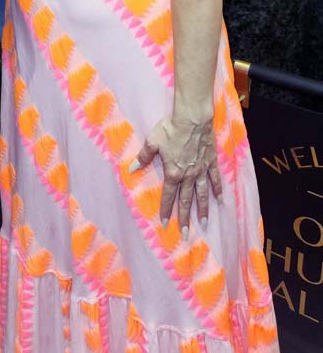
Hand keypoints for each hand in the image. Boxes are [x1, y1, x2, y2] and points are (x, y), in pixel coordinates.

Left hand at [130, 115, 221, 236]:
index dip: (166, 210)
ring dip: (202, 210)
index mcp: (173, 172)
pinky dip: (217, 190)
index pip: (168, 195)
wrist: (193, 118)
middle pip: (186, 200)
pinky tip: (220, 200)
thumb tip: (131, 168)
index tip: (165, 224)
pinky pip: (215, 179)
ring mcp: (201, 170)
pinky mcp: (211, 162)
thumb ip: (143, 157)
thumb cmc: (171, 128)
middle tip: (185, 234)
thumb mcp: (153, 141)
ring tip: (204, 224)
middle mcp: (188, 175)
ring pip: (202, 194)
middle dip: (184, 218)